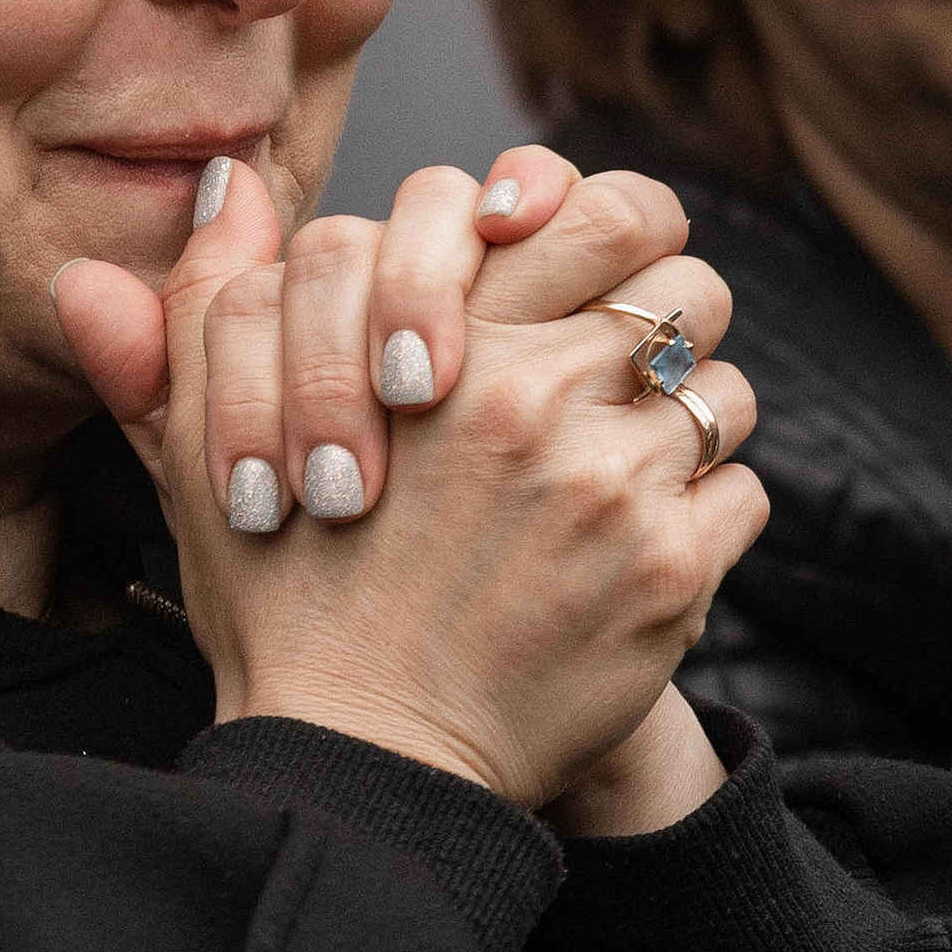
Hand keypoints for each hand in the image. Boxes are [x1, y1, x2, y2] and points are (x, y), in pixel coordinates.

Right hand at [57, 162, 767, 812]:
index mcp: (438, 342)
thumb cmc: (286, 603)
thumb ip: (211, 306)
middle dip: (668, 328)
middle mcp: (530, 396)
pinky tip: (633, 560)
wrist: (359, 763)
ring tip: (622, 485)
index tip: (587, 283)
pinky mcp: (669, 572)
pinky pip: (741, 496)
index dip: (613, 234)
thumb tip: (228, 188)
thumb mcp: (209, 445)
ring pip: (721, 395)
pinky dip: (703, 524)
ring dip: (684, 435)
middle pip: (686, 291)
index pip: (602, 211)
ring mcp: (609, 483)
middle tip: (627, 380)